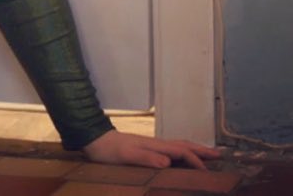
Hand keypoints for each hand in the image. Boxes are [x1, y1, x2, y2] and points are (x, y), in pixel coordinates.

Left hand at [83, 129, 221, 169]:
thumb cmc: (109, 150)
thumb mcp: (126, 155)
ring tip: (207, 155)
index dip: (196, 162)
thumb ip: (146, 158)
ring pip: (177, 146)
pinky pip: (170, 150)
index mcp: (155, 145)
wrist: (93, 139)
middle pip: (183, 145)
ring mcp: (151, 145)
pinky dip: (181, 153)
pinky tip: (180, 158)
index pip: (181, 152)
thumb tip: (168, 162)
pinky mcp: (145, 148)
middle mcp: (156, 144)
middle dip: (201, 151)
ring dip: (194, 150)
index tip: (208, 173)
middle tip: (220, 156)